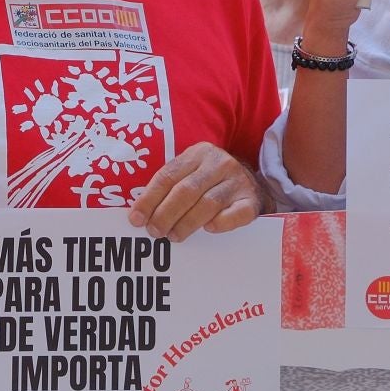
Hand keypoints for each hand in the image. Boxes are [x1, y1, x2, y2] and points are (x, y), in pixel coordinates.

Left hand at [128, 144, 261, 239]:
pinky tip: (208, 230)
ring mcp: (238, 181)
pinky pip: (235, 214)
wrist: (254, 186)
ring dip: (186, 223)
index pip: (167, 176)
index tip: (136, 219)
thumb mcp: (192, 174)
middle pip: (186, 190)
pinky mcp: (252, 200)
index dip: (149, 199)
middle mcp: (219, 163)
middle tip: (154, 232)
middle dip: (165, 214)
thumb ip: (169, 188)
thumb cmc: (211, 183)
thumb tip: (139, 214)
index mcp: (198, 153)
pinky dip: (220, 223)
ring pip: (208, 203)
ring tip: (173, 237)